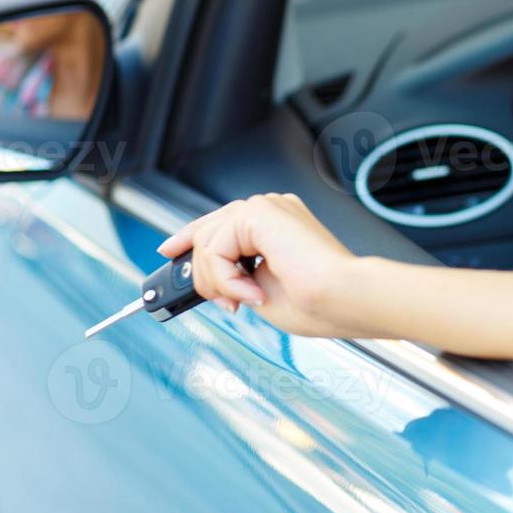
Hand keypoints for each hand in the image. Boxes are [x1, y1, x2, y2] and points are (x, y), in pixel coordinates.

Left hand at [157, 193, 366, 337]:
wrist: (343, 299)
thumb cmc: (319, 303)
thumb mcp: (260, 289)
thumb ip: (233, 277)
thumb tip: (204, 280)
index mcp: (279, 225)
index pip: (222, 224)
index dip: (189, 238)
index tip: (169, 253)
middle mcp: (273, 210)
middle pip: (207, 233)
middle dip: (202, 275)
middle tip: (228, 304)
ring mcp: (267, 207)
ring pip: (206, 242)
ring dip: (217, 282)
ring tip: (247, 301)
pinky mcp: (259, 213)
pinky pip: (214, 247)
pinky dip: (224, 278)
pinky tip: (251, 293)